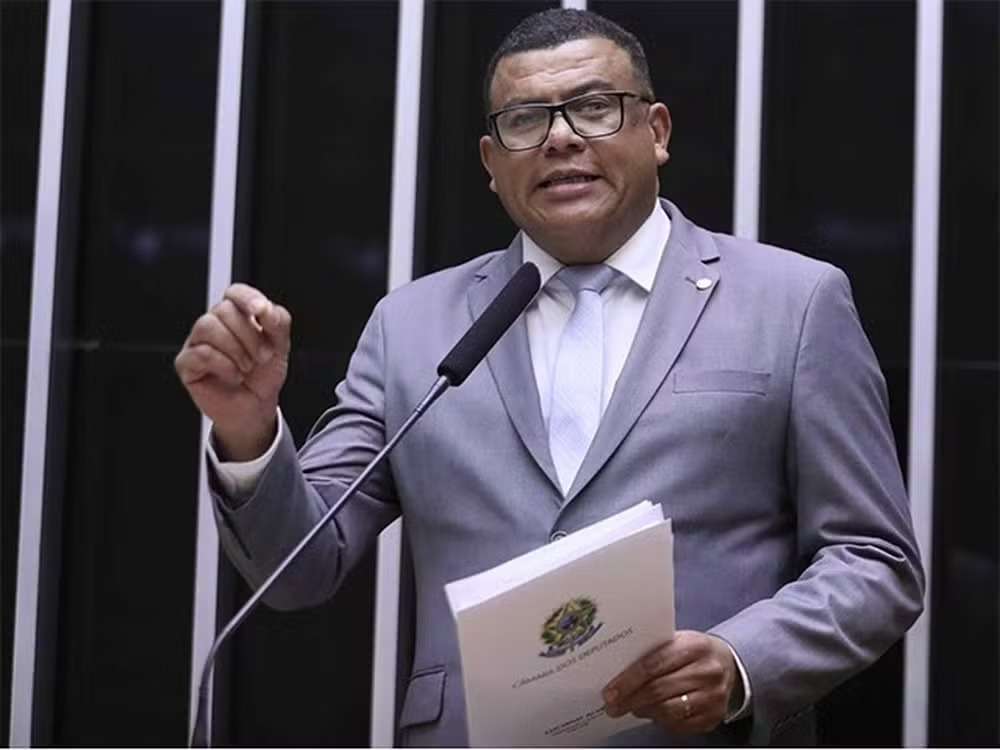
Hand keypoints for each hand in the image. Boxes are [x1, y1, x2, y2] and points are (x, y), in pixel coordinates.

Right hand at [174, 283, 291, 459]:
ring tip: (246, 367)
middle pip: (224, 310)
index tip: (261, 312)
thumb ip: (278, 322)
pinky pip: (201, 353)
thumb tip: (265, 309)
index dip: (247, 298)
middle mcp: (215, 325)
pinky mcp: (187, 363)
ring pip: (208, 327)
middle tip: (262, 356)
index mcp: (238, 316)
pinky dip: (224, 366)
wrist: (256, 407)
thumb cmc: (263, 375)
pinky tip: (233, 375)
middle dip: (249, 336)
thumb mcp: (280, 346)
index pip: (235, 292)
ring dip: (236, 350)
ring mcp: (198, 342)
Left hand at [602, 631, 737, 735]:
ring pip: (668, 710)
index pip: (653, 664)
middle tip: (612, 705)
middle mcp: (707, 671)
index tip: (610, 691)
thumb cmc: (694, 651)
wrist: (728, 663)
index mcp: (694, 646)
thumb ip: (654, 651)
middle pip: (658, 690)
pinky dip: (662, 721)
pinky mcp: (714, 716)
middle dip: (630, 699)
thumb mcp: (678, 640)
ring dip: (644, 711)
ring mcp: (713, 696)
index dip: (628, 680)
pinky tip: (653, 714)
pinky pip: (681, 725)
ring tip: (631, 708)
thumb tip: (617, 669)